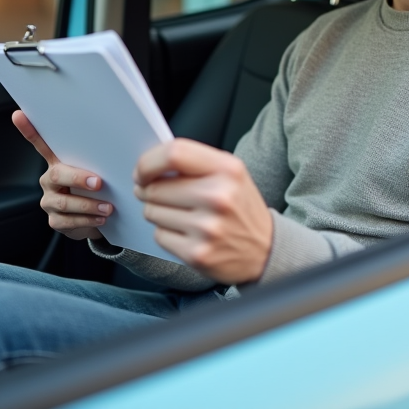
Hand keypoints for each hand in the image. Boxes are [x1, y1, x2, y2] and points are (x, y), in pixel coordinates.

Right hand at [13, 110, 111, 240]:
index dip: (28, 130)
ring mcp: (50, 201)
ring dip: (88, 205)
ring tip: (108, 207)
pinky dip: (87, 220)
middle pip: (57, 175)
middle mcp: (49, 180)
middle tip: (99, 183)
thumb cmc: (98, 190)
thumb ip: (98, 161)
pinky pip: (68, 220)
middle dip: (78, 179)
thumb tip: (117, 148)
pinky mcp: (55, 220)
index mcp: (58, 163)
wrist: (98, 220)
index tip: (19, 115)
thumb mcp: (97, 172)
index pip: (41, 144)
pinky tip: (101, 218)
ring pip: (64, 202)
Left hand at [134, 138, 272, 283]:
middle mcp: (219, 197)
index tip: (141, 172)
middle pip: (156, 187)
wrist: (266, 249)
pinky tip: (186, 233)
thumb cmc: (240, 206)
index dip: (148, 162)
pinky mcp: (197, 254)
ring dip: (158, 212)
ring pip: (152, 212)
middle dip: (150, 191)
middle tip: (161, 195)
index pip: (174, 153)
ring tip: (181, 214)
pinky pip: (159, 235)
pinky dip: (166, 233)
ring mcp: (208, 228)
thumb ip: (193, 162)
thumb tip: (147, 166)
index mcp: (227, 169)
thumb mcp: (229, 174)